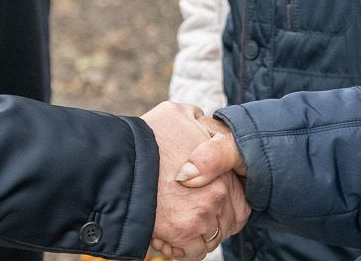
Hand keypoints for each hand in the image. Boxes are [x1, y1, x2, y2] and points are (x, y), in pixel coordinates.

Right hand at [143, 102, 248, 260]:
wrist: (120, 161)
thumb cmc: (147, 136)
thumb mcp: (177, 113)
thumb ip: (196, 119)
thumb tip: (200, 121)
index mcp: (222, 167)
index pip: (240, 201)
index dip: (225, 206)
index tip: (210, 206)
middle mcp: (218, 193)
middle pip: (227, 223)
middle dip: (212, 223)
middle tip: (193, 219)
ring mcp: (202, 213)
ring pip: (211, 238)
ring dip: (198, 236)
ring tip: (180, 228)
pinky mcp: (183, 231)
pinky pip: (195, 252)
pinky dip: (185, 250)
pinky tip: (172, 240)